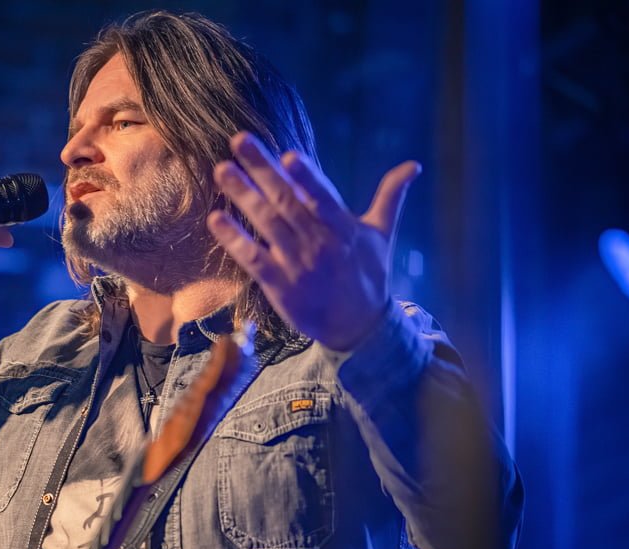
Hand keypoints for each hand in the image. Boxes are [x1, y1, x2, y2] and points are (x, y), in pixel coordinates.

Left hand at [207, 132, 420, 350]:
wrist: (360, 328)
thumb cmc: (369, 276)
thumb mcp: (382, 235)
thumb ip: (391, 197)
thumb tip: (413, 165)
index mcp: (344, 228)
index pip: (323, 196)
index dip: (306, 176)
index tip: (287, 155)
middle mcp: (320, 243)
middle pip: (287, 201)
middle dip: (262, 170)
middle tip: (238, 140)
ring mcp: (298, 264)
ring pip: (267, 224)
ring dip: (243, 195)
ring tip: (222, 170)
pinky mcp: (280, 286)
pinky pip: (253, 259)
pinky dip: (235, 239)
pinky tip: (215, 219)